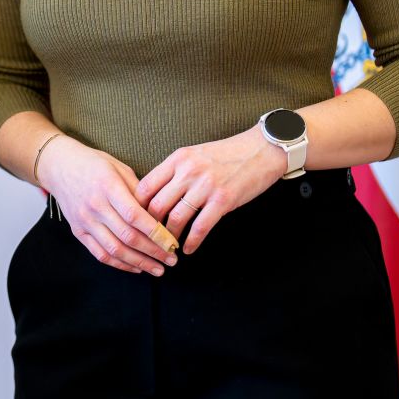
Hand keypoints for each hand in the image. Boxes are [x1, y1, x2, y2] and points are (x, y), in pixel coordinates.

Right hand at [41, 137, 178, 275]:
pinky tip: (136, 268)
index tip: (172, 241)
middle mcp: (95, 206)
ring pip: (114, 249)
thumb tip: (160, 215)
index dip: (155, 232)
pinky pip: (100, 254)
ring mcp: (85, 221)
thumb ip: (139, 191)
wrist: (60, 166)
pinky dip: (120, 264)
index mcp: (108, 186)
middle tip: (171, 259)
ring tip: (158, 270)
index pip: (134, 215)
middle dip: (153, 251)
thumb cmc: (94, 164)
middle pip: (127, 236)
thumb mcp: (119, 168)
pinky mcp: (78, 231)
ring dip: (139, 263)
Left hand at [137, 128, 285, 253]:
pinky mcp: (223, 200)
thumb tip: (154, 194)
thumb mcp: (195, 154)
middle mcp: (188, 171)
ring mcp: (206, 186)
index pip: (145, 186)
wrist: (261, 150)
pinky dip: (192, 242)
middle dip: (150, 227)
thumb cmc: (227, 153)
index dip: (137, 207)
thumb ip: (175, 171)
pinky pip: (200, 227)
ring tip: (168, 246)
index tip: (137, 220)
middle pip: (157, 205)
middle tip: (150, 238)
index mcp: (178, 158)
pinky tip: (189, 249)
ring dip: (170, 237)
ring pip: (176, 218)